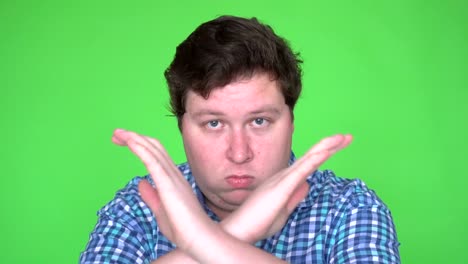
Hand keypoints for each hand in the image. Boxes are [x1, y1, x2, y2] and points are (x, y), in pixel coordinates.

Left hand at [112, 129, 216, 252]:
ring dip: (134, 139)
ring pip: (152, 150)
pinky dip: (141, 149)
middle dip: (134, 137)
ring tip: (118, 133)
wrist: (198, 238)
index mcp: (172, 179)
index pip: (155, 154)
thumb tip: (141, 183)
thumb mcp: (160, 210)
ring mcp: (172, 177)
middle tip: (116, 134)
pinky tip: (130, 142)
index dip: (140, 144)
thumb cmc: (183, 228)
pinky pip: (153, 162)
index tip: (123, 141)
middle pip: (153, 147)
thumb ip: (150, 196)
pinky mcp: (168, 184)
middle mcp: (174, 174)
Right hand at [222, 134, 351, 242]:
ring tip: (341, 138)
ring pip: (308, 160)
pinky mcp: (281, 188)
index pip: (309, 165)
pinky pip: (300, 171)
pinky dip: (313, 161)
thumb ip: (295, 196)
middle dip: (330, 146)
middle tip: (348, 137)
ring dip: (325, 148)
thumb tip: (308, 185)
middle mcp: (284, 176)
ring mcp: (282, 181)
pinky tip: (325, 153)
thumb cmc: (258, 222)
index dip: (324, 154)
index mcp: (285, 182)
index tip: (340, 146)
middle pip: (311, 157)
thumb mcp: (283, 210)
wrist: (239, 230)